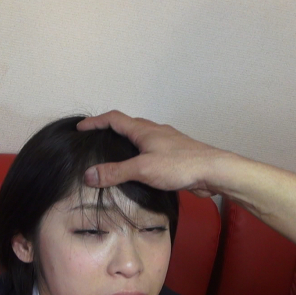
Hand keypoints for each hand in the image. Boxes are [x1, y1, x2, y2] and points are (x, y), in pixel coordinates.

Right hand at [77, 110, 229, 196]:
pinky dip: (140, 154)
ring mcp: (166, 143)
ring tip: (114, 153)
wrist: (214, 171)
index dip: (95, 122)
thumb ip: (115, 172)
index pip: (114, 119)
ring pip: (141, 137)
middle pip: (128, 124)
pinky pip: (152, 150)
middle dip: (110, 129)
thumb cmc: (181, 165)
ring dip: (126, 141)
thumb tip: (88, 175)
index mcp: (144, 130)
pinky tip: (140, 168)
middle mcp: (155, 132)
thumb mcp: (142, 169)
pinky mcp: (175, 156)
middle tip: (96, 138)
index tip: (81, 128)